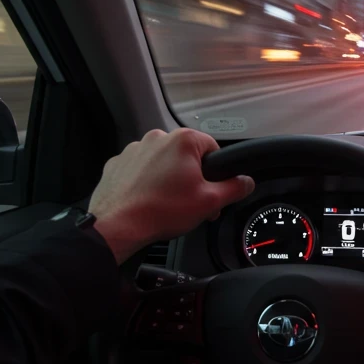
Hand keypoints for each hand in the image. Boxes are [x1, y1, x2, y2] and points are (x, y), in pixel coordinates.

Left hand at [88, 128, 253, 263]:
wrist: (117, 225)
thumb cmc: (162, 210)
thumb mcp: (210, 202)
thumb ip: (234, 188)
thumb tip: (247, 181)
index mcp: (183, 140)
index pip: (213, 148)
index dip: (216, 174)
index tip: (211, 193)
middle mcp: (157, 137)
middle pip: (186, 156)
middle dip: (192, 178)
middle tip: (190, 203)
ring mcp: (134, 149)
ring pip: (162, 163)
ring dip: (168, 179)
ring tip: (166, 205)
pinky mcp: (117, 163)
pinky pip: (140, 170)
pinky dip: (145, 182)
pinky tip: (147, 201)